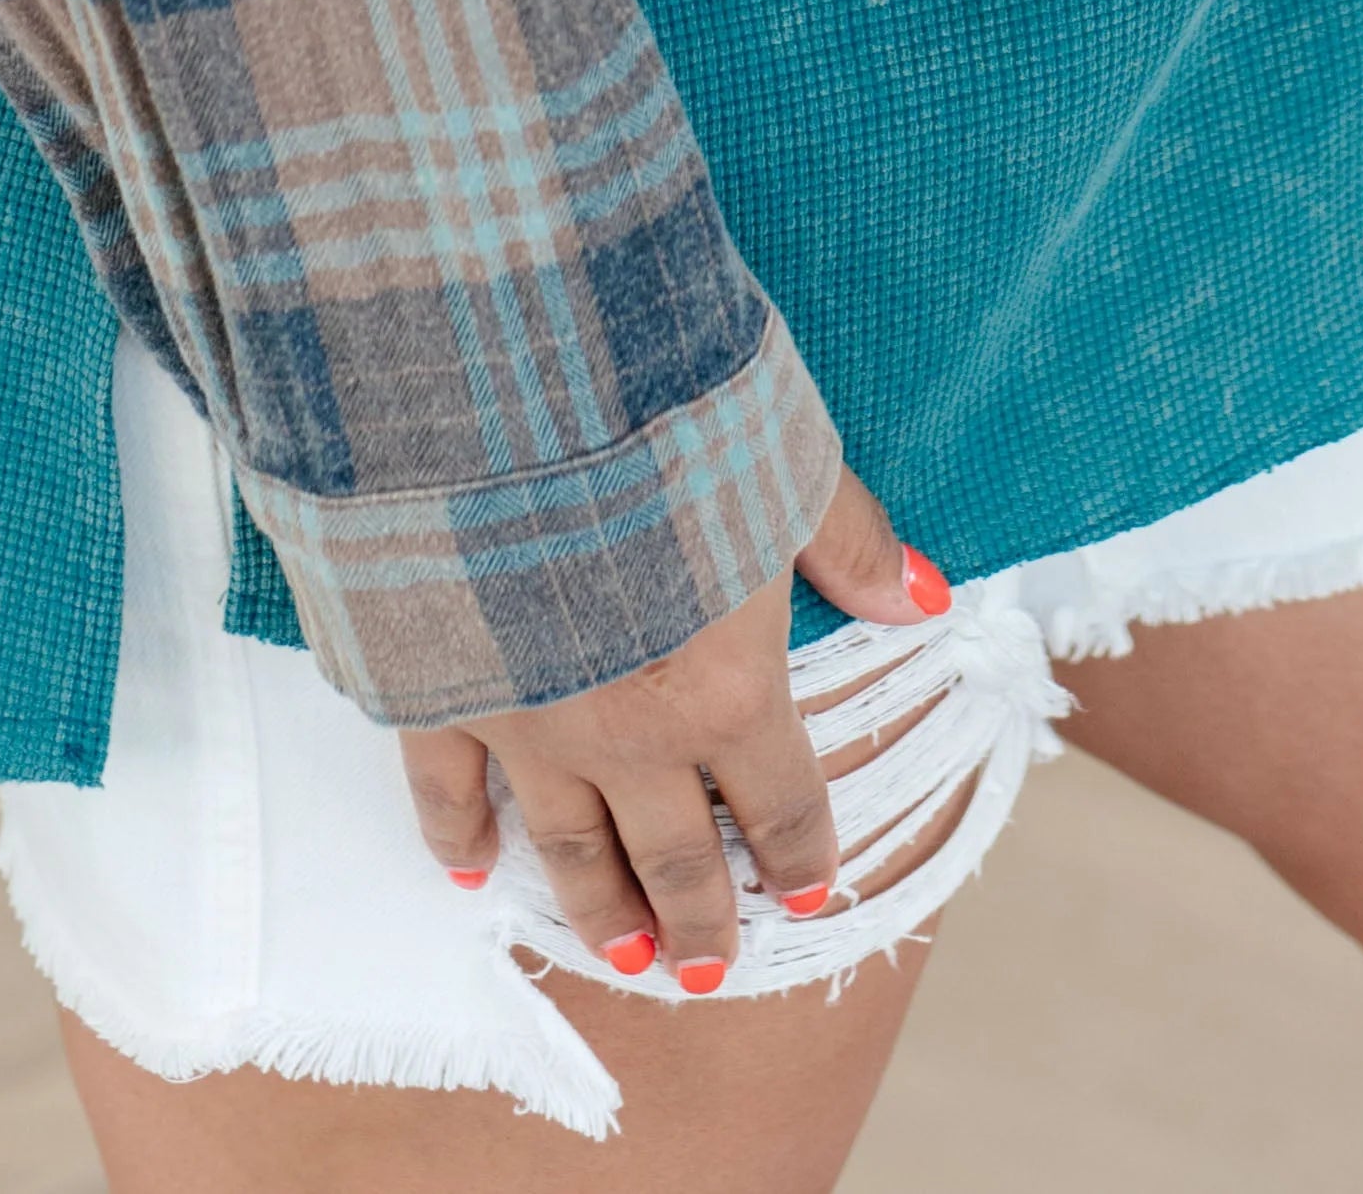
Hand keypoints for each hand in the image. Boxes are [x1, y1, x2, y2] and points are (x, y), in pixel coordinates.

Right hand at [400, 464, 951, 987]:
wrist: (503, 392)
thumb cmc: (663, 414)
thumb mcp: (788, 460)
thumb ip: (850, 543)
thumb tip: (924, 598)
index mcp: (727, 688)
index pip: (782, 804)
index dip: (801, 856)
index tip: (807, 894)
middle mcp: (631, 733)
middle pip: (675, 857)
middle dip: (700, 918)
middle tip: (708, 970)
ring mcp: (529, 723)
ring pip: (569, 849)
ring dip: (599, 909)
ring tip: (624, 951)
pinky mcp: (438, 694)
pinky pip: (447, 790)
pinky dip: (458, 836)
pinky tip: (470, 870)